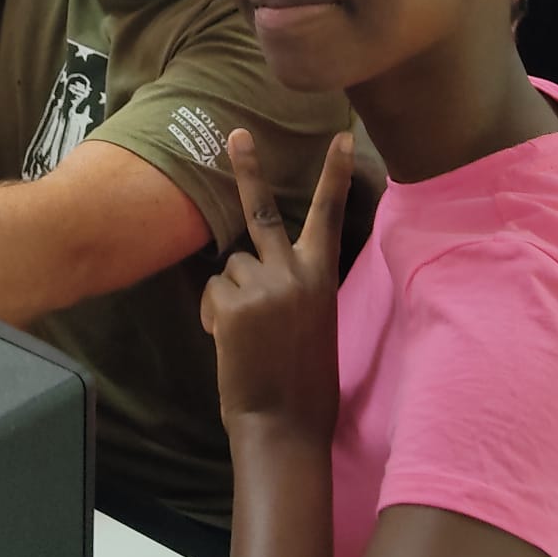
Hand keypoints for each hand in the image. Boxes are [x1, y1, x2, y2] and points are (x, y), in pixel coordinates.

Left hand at [201, 129, 351, 441]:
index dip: (335, 174)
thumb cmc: (300, 379)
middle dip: (248, 168)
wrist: (285, 423)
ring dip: (231, 294)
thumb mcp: (313, 320)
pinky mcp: (234, 302)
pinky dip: (217, 315)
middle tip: (237, 133)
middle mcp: (296, 272)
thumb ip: (292, 284)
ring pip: (230, 265)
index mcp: (322, 276)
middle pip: (263, 209)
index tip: (343, 136)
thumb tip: (255, 265)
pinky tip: (232, 342)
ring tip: (249, 334)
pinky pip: (214, 291)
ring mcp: (264, 284)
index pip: (330, 215)